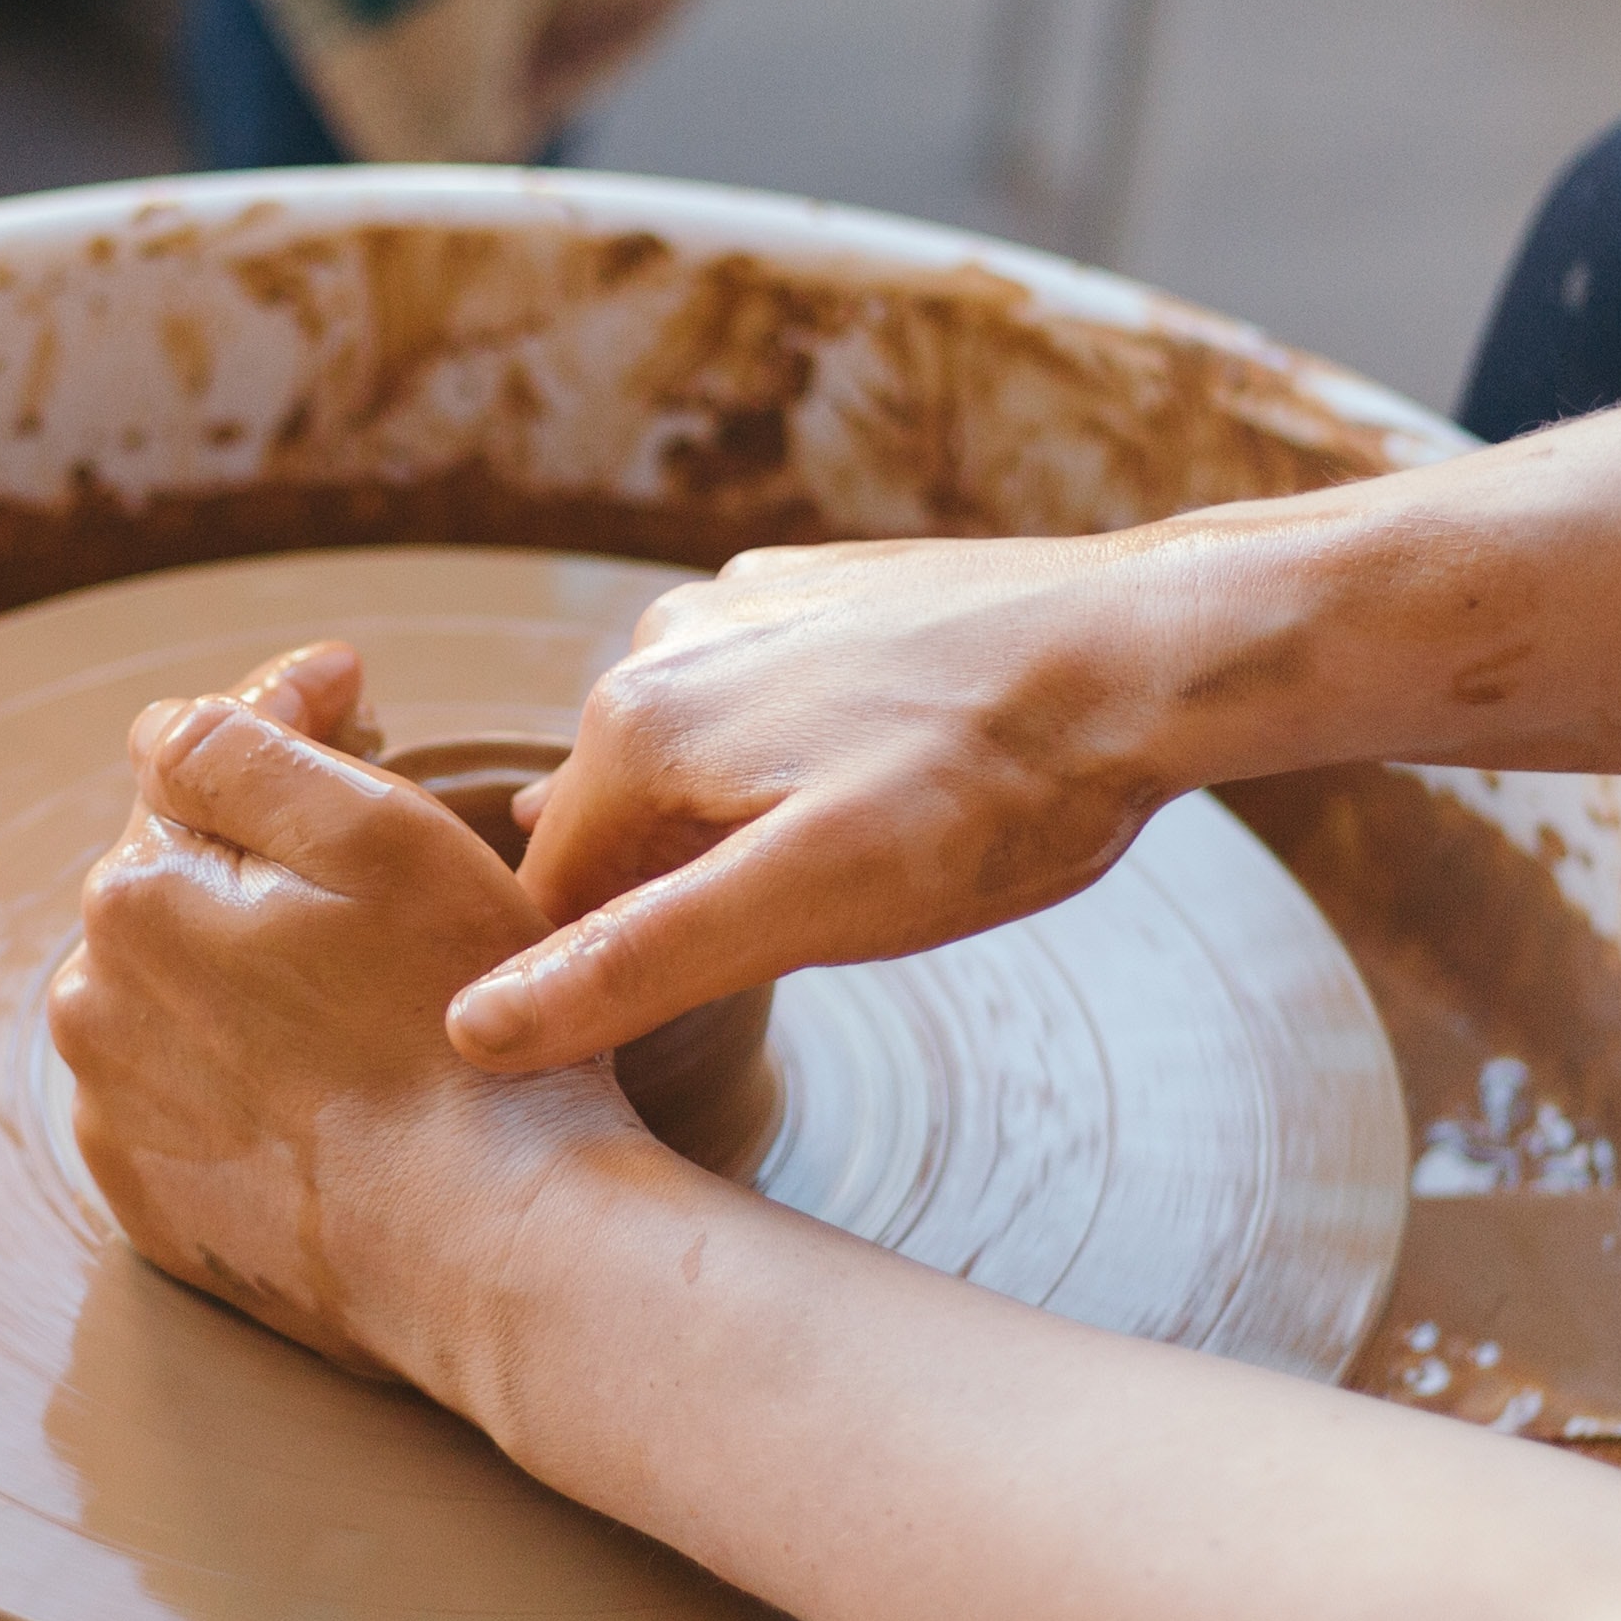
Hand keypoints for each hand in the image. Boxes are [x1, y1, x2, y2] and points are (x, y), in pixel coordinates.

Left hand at [46, 642, 654, 1403]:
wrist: (485, 1251)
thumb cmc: (456, 1033)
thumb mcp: (378, 835)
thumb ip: (249, 745)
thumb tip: (186, 717)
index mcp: (134, 893)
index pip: (188, 755)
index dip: (286, 715)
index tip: (361, 701)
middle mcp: (90, 1001)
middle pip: (178, 877)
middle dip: (259, 850)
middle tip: (377, 859)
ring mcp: (115, 1112)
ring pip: (175, 988)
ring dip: (243, 964)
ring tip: (359, 991)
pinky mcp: (153, 1202)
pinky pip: (185, 1096)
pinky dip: (240, 1071)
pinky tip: (327, 1085)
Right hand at [453, 531, 1205, 1074]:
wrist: (1150, 653)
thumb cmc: (995, 792)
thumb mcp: (808, 907)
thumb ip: (634, 966)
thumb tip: (471, 1030)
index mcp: (633, 725)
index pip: (551, 902)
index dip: (615, 981)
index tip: (714, 1014)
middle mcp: (661, 643)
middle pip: (621, 832)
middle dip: (693, 899)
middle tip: (828, 934)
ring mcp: (742, 604)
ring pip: (694, 772)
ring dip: (749, 833)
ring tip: (875, 857)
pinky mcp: (817, 589)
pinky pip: (759, 705)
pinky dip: (796, 761)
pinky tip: (887, 783)